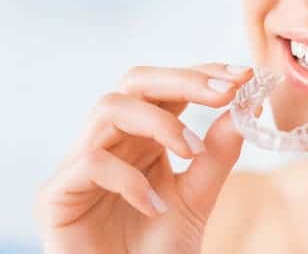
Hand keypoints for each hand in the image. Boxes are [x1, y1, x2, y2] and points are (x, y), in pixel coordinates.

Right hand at [35, 62, 253, 253]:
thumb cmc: (157, 249)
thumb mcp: (198, 196)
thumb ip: (219, 154)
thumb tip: (246, 105)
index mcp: (145, 136)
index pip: (169, 87)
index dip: (203, 73)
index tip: (244, 75)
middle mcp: (113, 141)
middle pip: (136, 81)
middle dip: (184, 79)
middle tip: (225, 92)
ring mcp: (82, 164)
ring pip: (110, 108)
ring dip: (159, 122)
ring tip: (192, 152)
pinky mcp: (58, 194)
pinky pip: (91, 162)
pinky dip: (130, 178)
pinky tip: (154, 206)